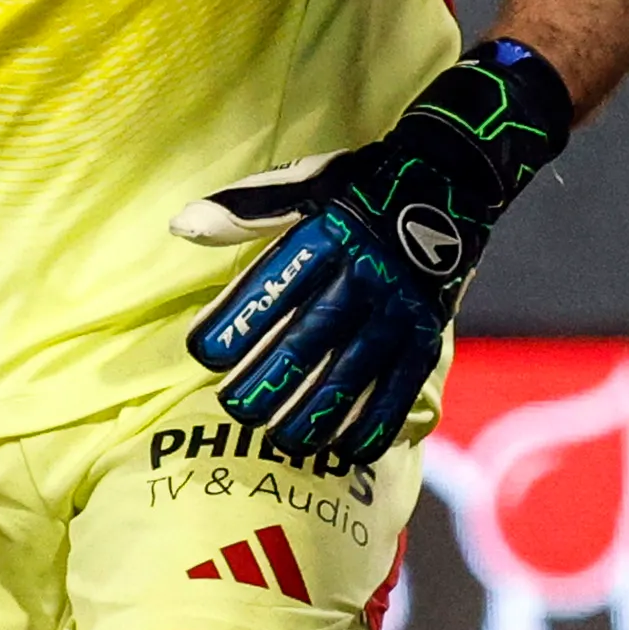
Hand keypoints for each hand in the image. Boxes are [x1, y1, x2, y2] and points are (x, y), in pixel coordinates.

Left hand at [175, 41, 572, 464]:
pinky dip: (378, 419)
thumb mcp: (302, 185)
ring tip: (284, 440)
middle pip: (313, 336)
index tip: (203, 354)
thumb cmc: (357, 188)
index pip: (275, 286)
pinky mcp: (426, 332)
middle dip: (272, 378)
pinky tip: (349, 447)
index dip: (239, 321)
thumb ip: (243, 211)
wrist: (446, 182)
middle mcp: (364, 276)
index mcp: (327, 238)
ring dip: (319, 409)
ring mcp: (399, 308)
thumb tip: (181, 226)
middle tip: (236, 409)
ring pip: (356, 368)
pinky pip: (403, 384)